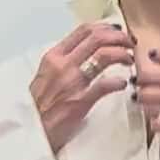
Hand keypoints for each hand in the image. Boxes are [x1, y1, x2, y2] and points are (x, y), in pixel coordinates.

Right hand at [30, 22, 135, 156]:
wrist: (30, 131)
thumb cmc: (38, 106)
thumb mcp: (45, 75)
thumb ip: (62, 62)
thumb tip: (83, 52)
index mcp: (54, 56)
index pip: (83, 30)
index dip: (105, 27)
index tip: (117, 31)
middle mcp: (63, 64)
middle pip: (98, 38)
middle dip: (119, 37)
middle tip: (129, 44)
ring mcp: (72, 82)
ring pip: (104, 55)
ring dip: (122, 54)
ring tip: (129, 60)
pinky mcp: (80, 101)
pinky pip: (105, 85)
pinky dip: (118, 82)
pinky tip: (123, 84)